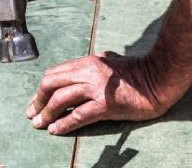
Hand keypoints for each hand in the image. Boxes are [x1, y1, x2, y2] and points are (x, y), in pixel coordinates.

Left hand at [24, 52, 179, 134]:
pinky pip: (78, 115)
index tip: (36, 101)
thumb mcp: (113, 61)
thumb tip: (89, 64)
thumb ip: (98, 62)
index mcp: (89, 62)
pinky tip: (55, 130)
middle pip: (51, 84)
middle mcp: (89, 72)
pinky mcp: (106, 104)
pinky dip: (64, 124)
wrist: (160, 79)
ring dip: (46, 114)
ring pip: (60, 100)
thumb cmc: (139, 72)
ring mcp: (97, 88)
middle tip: (32, 113)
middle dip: (38, 100)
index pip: (55, 73)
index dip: (41, 89)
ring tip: (39, 124)